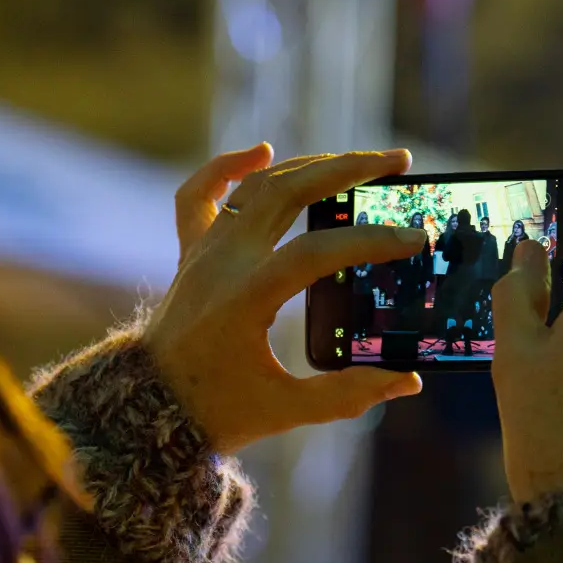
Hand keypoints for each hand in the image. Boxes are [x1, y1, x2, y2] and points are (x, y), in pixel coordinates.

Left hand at [148, 144, 428, 454]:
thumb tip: (408, 381)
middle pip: (289, 191)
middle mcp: (223, 261)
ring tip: (360, 161)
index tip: (415, 238)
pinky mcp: (191, 252)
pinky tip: (262, 150)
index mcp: (246, 296)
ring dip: (310, 164)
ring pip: (258, 184)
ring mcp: (204, 251)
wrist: (146, 408)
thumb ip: (349, 394)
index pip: (318, 250)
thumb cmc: (216, 412)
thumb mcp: (287, 409)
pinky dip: (227, 166)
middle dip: (350, 169)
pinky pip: (200, 194)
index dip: (371, 241)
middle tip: (398, 163)